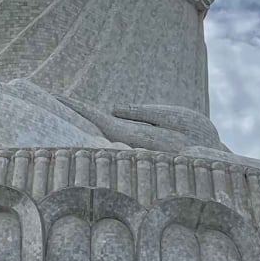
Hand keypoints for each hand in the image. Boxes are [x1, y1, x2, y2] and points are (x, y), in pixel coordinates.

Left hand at [59, 100, 226, 152]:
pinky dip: (95, 128)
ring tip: (57, 107)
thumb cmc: (198, 138)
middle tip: (45, 98)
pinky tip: (84, 124)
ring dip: (81, 122)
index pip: (98, 118)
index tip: (55, 97)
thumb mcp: (175, 119)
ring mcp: (131, 149)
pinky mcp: (136, 150)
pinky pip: (110, 137)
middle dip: (71, 113)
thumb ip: (143, 115)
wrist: (214, 163)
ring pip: (100, 133)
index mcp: (136, 136)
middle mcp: (128, 145)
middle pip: (93, 125)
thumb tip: (112, 112)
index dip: (77, 108)